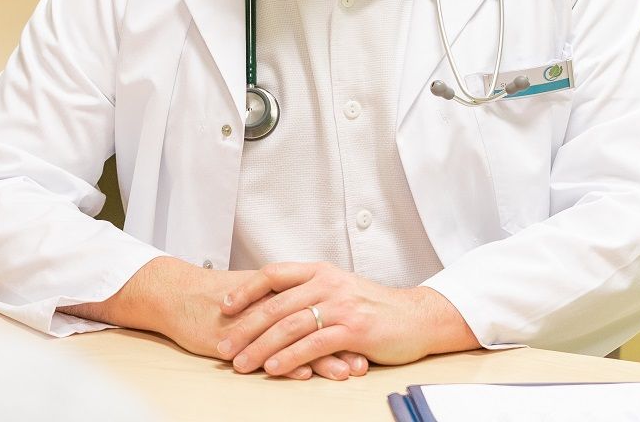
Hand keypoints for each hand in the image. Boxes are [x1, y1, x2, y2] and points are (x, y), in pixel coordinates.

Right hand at [63, 257, 368, 379]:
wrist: (176, 292)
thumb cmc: (212, 298)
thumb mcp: (250, 296)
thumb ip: (276, 303)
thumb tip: (306, 315)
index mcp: (276, 290)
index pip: (318, 307)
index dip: (341, 324)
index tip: (366, 341)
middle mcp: (269, 301)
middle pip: (313, 321)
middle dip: (341, 343)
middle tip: (364, 361)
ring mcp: (253, 317)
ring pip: (294, 336)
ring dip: (321, 356)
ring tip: (345, 372)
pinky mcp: (235, 331)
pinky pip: (265, 347)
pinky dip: (286, 359)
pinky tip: (303, 372)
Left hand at [216, 262, 478, 377]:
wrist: (416, 317)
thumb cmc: (372, 306)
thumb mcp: (338, 289)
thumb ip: (308, 292)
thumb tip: (269, 304)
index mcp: (319, 271)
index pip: (273, 274)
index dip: (245, 289)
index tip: (224, 306)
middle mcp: (327, 284)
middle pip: (275, 305)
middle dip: (244, 327)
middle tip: (223, 346)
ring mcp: (341, 306)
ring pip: (290, 326)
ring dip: (261, 347)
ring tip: (241, 363)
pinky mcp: (354, 330)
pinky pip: (314, 344)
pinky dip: (290, 357)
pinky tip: (274, 368)